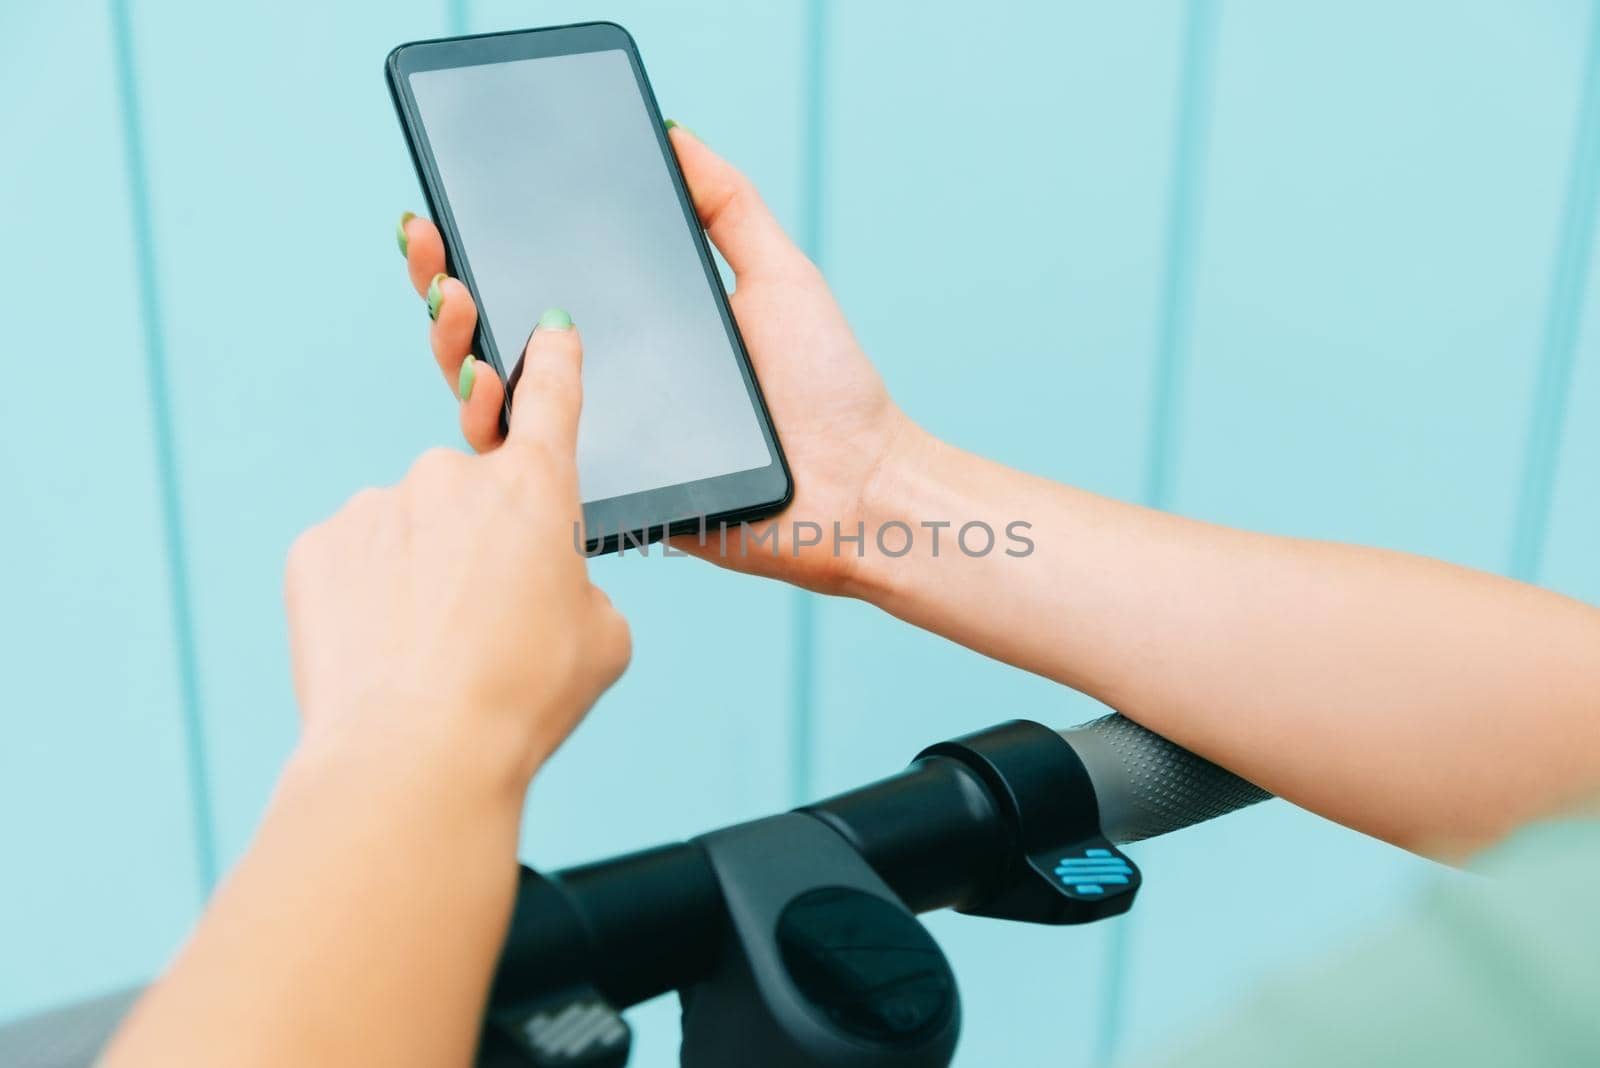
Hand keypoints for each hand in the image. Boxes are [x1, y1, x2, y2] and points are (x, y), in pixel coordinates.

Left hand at [284, 319, 630, 791]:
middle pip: (473, 495)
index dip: (555, 363)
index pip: (552, 399)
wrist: (414, 754)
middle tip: (484, 622)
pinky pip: (351, 558)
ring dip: (419, 573)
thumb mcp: (604, 639)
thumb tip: (547, 584)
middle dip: (479, 543)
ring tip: (430, 651)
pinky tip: (384, 650)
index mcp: (535, 488)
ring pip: (407, 529)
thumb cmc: (522, 697)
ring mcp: (377, 505)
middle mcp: (452, 476)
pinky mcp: (318, 545)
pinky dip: (366, 596)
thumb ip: (580, 586)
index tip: (551, 330)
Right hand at [396, 124, 921, 595]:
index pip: (531, 292)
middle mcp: (601, 391)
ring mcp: (598, 449)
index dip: (475, 255)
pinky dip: (500, 433)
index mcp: (629, 337)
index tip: (442, 212)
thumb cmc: (830, 387)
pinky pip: (533, 476)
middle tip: (434, 252)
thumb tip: (675, 133)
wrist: (861, 484)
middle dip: (445, 294)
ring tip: (456, 307)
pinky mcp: (608, 505)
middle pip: (492, 345)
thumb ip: (727, 205)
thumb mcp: (779, 274)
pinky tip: (489, 386)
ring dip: (456, 355)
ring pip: (493, 411)